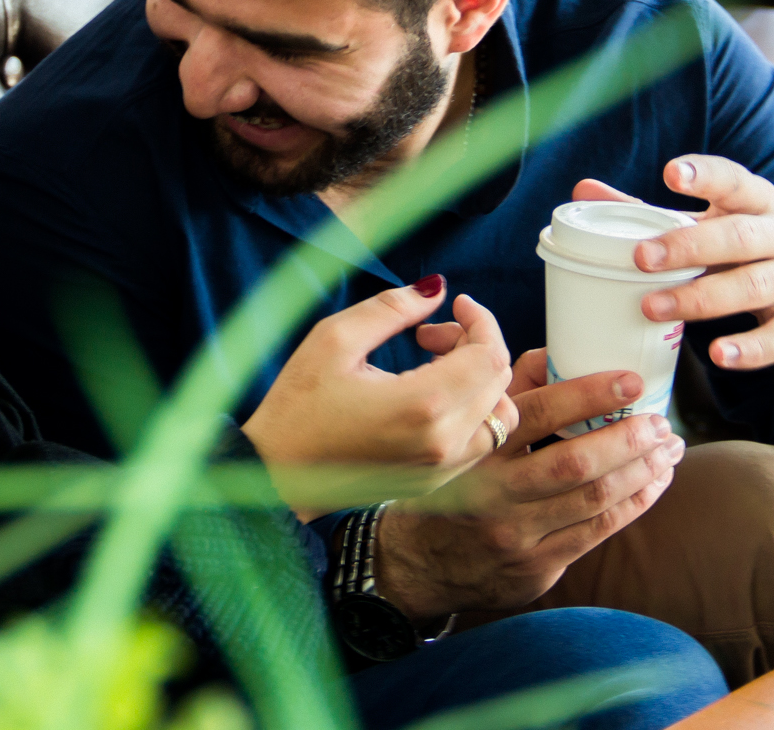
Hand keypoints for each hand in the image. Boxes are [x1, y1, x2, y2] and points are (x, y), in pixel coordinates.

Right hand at [241, 277, 517, 515]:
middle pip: (498, 381)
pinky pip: (479, 442)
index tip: (455, 304)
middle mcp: (443, 443)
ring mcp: (441, 470)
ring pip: (499, 416)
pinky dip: (471, 410)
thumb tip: (436, 288)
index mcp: (423, 405)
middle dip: (474, 344)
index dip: (481, 320)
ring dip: (478, 380)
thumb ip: (392, 308)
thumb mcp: (335, 339)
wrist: (275, 475)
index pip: (489, 355)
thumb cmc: (297, 406)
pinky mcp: (434, 483)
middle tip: (427, 334)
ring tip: (433, 365)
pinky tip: (429, 395)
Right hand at [372, 349, 683, 619]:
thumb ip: (512, 393)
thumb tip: (559, 355)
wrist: (417, 564)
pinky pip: (596, 533)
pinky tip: (653, 485)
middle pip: (574, 462)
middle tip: (661, 420)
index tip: (632, 380)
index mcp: (476, 448)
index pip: (538, 413)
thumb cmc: (452, 482)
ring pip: (593, 500)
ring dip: (641, 471)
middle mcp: (494, 492)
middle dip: (628, 438)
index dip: (590, 394)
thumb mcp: (463, 433)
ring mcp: (516, 534)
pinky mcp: (535, 567)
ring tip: (669, 450)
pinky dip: (633, 505)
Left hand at [576, 156, 773, 371]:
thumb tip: (582, 190)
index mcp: (759, 203)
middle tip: (642, 257)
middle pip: (739, 237)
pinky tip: (719, 356)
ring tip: (654, 308)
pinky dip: (750, 348)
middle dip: (689, 246)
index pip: (735, 182)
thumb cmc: (753, 252)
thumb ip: (652, 213)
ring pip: (753, 285)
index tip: (672, 173)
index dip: (706, 175)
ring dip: (702, 298)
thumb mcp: (714, 227)